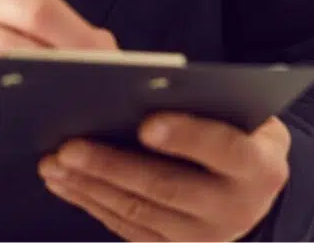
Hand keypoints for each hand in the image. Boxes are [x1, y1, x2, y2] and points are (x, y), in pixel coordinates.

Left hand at [39, 114, 290, 241]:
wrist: (250, 189)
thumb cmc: (236, 133)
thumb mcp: (238, 113)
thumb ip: (203, 102)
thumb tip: (140, 86)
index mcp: (260, 167)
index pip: (224, 149)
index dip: (185, 137)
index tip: (146, 124)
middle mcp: (236, 210)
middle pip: (167, 187)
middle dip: (112, 166)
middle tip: (69, 147)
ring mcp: (203, 236)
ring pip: (138, 211)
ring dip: (89, 186)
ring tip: (53, 162)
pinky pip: (125, 225)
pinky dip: (90, 202)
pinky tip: (63, 182)